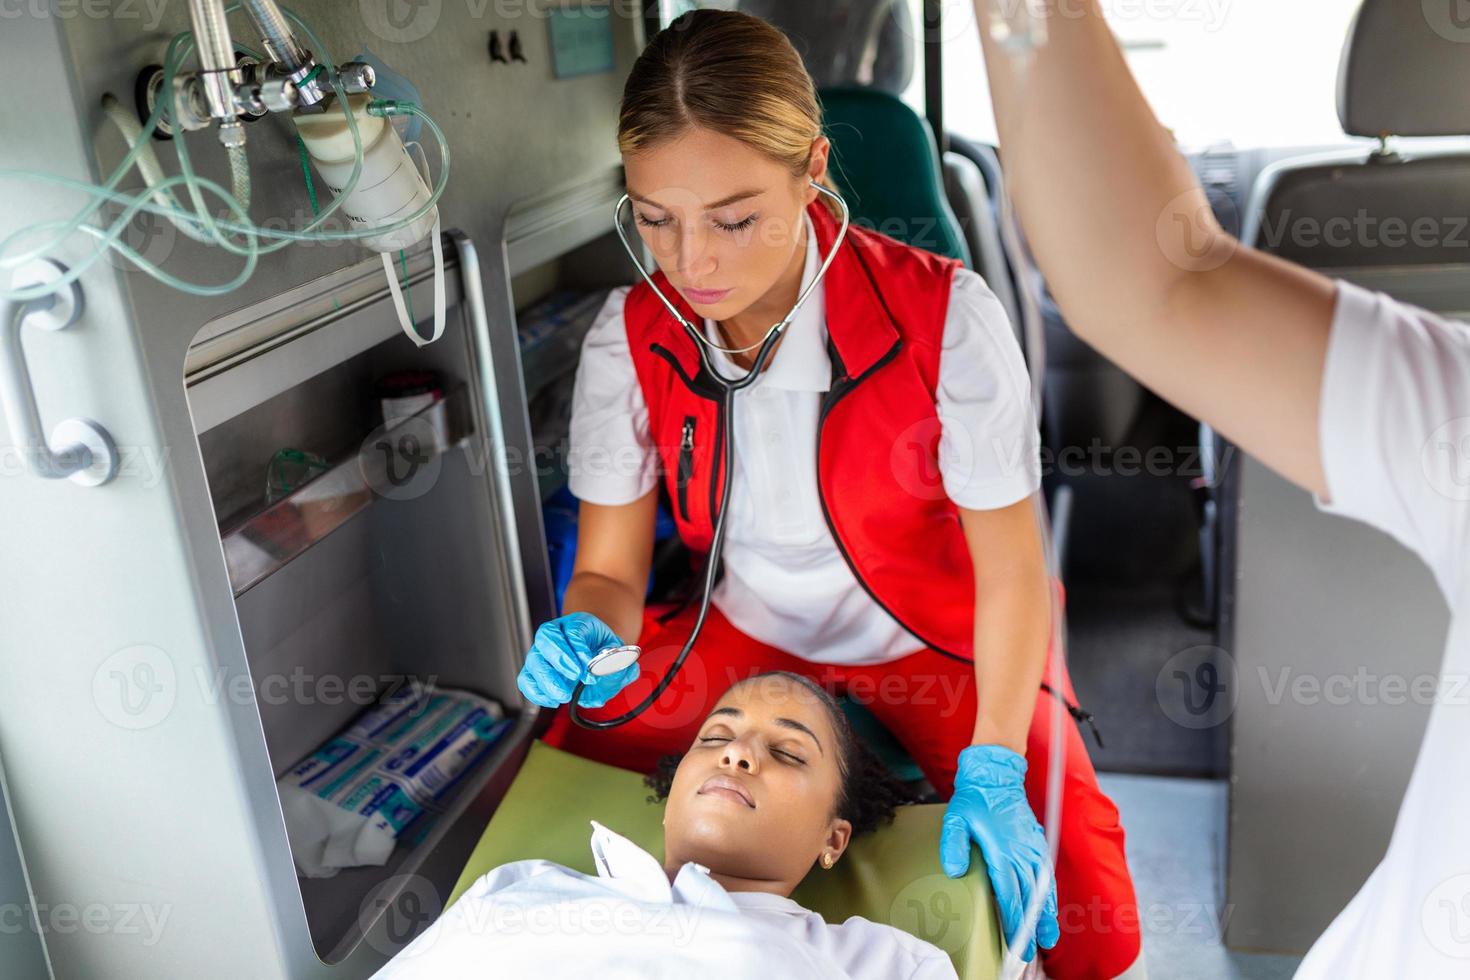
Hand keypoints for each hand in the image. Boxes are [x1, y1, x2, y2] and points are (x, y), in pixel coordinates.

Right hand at [516, 613, 640, 708]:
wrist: (592, 654)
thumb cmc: (602, 652)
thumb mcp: (618, 653)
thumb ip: (621, 661)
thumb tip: (625, 669)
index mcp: (577, 624)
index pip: (573, 631)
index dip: (580, 650)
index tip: (591, 670)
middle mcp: (555, 635)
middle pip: (547, 639)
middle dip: (561, 660)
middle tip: (576, 678)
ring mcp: (541, 652)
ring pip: (534, 661)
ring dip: (548, 681)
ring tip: (564, 695)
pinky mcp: (534, 671)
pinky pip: (526, 680)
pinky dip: (537, 693)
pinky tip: (553, 700)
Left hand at [939, 744, 1059, 962]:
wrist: (996, 774)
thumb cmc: (974, 797)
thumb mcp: (955, 818)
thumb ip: (953, 845)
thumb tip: (955, 871)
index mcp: (1002, 851)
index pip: (1009, 894)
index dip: (1013, 920)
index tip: (1016, 941)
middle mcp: (1021, 852)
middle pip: (1029, 897)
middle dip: (1031, 926)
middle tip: (1032, 950)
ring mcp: (1032, 847)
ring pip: (1042, 887)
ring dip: (1045, 913)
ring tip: (1047, 936)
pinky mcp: (1036, 842)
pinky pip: (1046, 873)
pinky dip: (1049, 893)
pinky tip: (1048, 905)